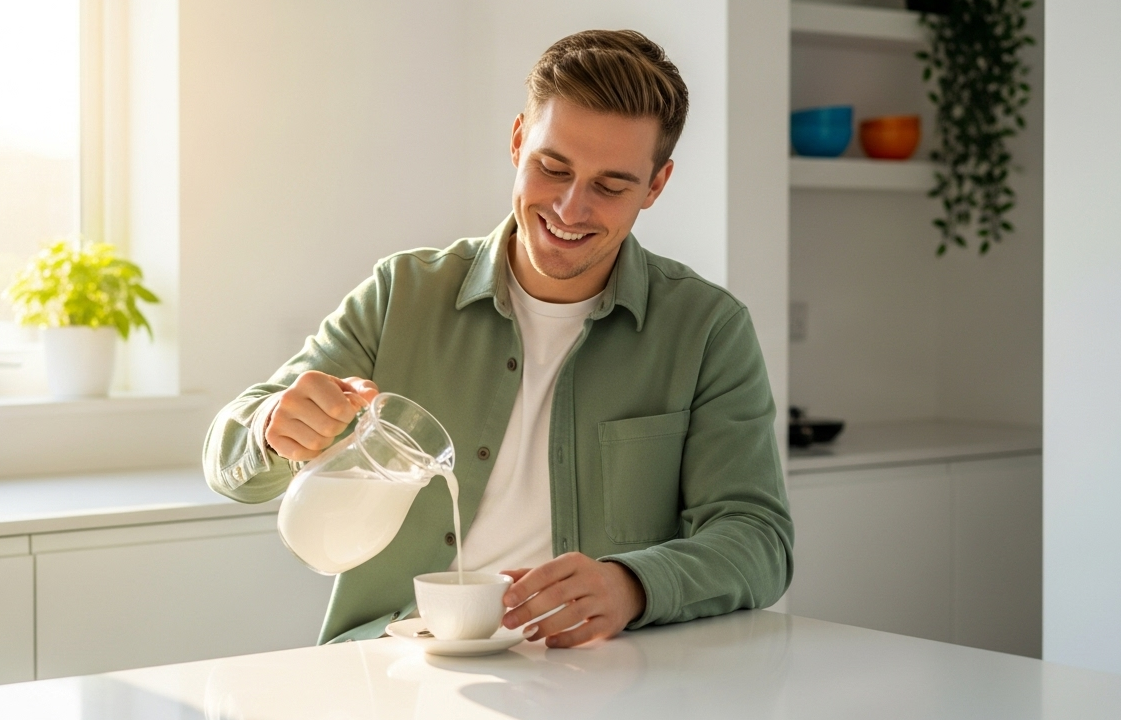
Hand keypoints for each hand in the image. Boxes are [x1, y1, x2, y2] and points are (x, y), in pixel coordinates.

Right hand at [264, 371, 378, 460]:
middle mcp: (290, 397)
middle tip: (333, 421)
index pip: (340, 409)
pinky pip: (300, 454)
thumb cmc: (325, 396)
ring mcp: (278, 417)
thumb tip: (372, 397)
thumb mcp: (346, 387)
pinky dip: (311, 452)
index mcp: (310, 380)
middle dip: (338, 428)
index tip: (345, 410)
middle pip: (329, 428)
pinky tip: (309, 440)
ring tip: (321, 429)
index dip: (349, 414)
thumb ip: (364, 390)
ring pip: (316, 443)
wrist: (291, 403)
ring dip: (325, 441)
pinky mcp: (272, 435)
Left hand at [500, 552, 645, 647]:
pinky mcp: (609, 622)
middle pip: (556, 595)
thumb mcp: (563, 569)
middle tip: (509, 621)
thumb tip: (502, 575)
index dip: (525, 587)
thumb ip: (533, 573)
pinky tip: (549, 642)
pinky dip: (566, 639)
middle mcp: (591, 578)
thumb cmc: (585, 578)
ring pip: (571, 614)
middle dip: (529, 610)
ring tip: (526, 634)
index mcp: (575, 562)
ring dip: (545, 626)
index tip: (507, 600)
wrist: (626, 587)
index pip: (546, 573)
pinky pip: (585, 632)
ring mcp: (602, 600)